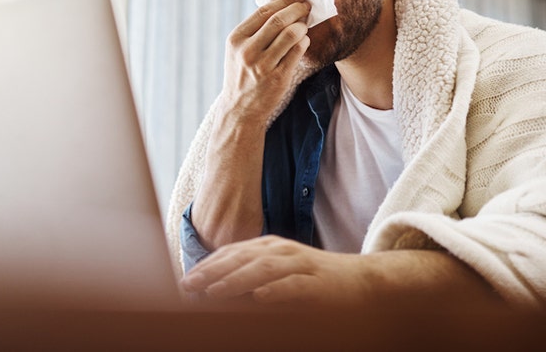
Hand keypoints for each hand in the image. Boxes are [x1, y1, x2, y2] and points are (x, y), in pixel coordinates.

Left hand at [180, 235, 369, 305]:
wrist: (359, 281)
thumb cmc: (312, 280)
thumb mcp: (278, 273)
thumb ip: (250, 278)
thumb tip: (213, 291)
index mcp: (269, 247)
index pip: (232, 252)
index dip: (208, 264)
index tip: (186, 279)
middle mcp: (282, 251)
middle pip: (242, 257)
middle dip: (213, 271)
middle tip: (189, 285)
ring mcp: (301, 265)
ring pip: (263, 270)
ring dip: (236, 280)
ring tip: (213, 292)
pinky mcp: (318, 284)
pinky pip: (294, 286)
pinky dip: (275, 290)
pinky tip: (258, 298)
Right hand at [217, 0, 311, 129]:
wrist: (240, 108)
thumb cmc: (242, 74)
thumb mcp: (238, 49)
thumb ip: (254, 29)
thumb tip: (280, 5)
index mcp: (236, 39)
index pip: (263, 11)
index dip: (283, 1)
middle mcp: (247, 51)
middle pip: (279, 20)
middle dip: (297, 9)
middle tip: (306, 6)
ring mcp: (263, 65)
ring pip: (291, 34)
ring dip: (302, 26)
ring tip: (304, 25)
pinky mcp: (278, 77)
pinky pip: (298, 51)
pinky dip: (304, 42)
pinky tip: (304, 41)